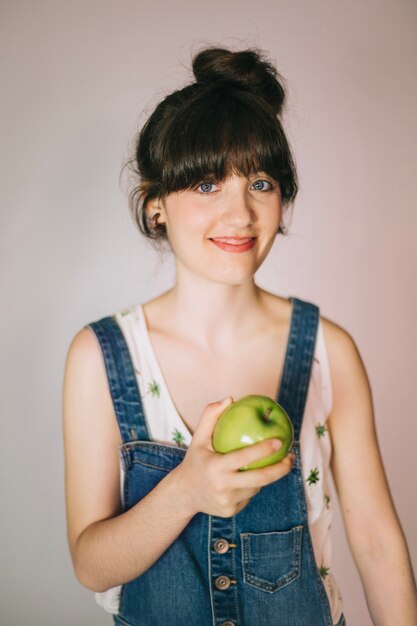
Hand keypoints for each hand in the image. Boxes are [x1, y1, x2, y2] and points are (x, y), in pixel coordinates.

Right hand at [174, 397, 295, 517]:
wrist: (183, 494)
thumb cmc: (195, 460)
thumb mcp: (198, 438)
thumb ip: (211, 415)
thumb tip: (230, 399)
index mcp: (215, 467)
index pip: (244, 458)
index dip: (263, 449)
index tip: (280, 441)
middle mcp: (222, 486)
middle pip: (260, 479)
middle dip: (280, 469)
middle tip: (290, 456)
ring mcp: (227, 501)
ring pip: (256, 487)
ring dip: (264, 476)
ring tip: (269, 464)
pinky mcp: (231, 511)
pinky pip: (249, 496)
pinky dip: (251, 486)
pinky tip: (250, 478)